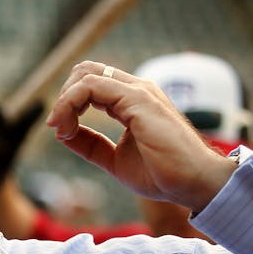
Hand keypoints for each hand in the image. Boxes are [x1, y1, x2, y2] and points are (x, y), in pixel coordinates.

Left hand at [44, 60, 237, 211]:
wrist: (193, 183)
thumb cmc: (163, 174)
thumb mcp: (114, 159)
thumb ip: (91, 144)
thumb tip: (63, 133)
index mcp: (132, 101)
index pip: (92, 83)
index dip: (69, 102)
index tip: (61, 131)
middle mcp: (136, 90)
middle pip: (86, 70)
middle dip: (64, 95)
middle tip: (59, 126)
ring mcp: (138, 91)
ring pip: (86, 74)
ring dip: (64, 101)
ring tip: (60, 128)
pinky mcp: (138, 99)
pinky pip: (91, 86)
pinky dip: (70, 103)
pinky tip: (65, 127)